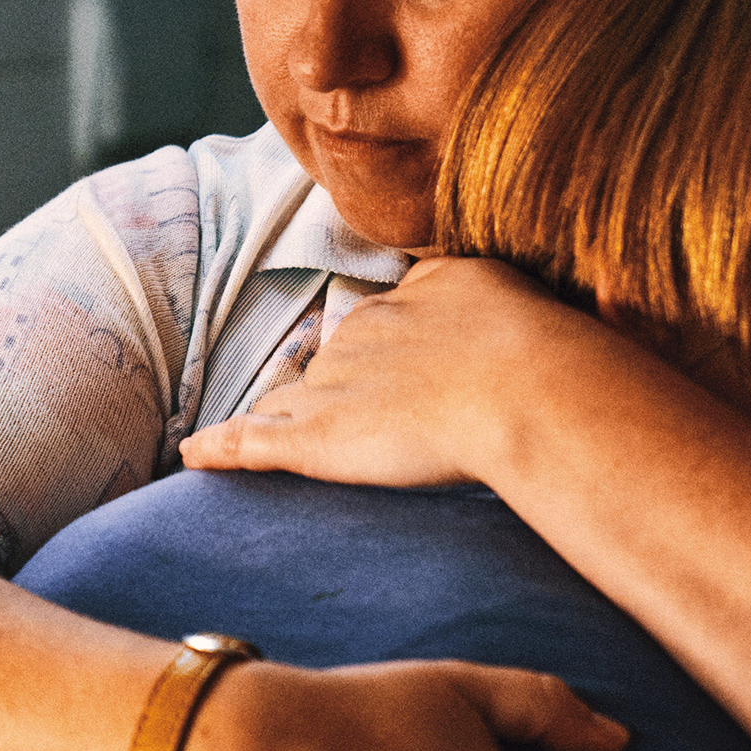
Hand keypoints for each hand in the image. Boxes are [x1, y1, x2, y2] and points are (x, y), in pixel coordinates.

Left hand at [181, 257, 618, 486]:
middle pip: (335, 358)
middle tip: (338, 413)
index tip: (384, 362)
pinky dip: (222, 448)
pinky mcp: (315, 436)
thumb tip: (555, 294)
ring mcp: (337, 383)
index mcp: (423, 297)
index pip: (385, 320)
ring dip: (277, 414)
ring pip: (294, 396)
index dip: (381, 346)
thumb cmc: (554, 357)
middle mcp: (369, 330)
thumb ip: (525, 300)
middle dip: (329, 382)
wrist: (528, 388)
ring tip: (253, 436)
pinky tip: (195, 456)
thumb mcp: (539, 305)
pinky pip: (253, 440)